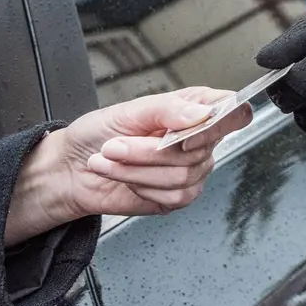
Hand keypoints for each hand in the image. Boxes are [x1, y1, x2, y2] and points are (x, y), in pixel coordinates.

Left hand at [6, 87, 252, 244]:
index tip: (187, 131)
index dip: (220, 123)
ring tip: (111, 161)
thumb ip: (168, 109)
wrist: (71, 169)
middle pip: (199, 150)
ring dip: (137, 170)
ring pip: (183, 175)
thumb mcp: (128, 111)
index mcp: (194, 108)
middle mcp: (199, 139)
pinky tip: (127, 179)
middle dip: (148, 151)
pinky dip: (142, 187)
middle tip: (116, 145)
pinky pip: (174, 197)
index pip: (234, 111)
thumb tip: (201, 114)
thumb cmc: (97, 134)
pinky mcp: (178, 195)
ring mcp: (192, 169)